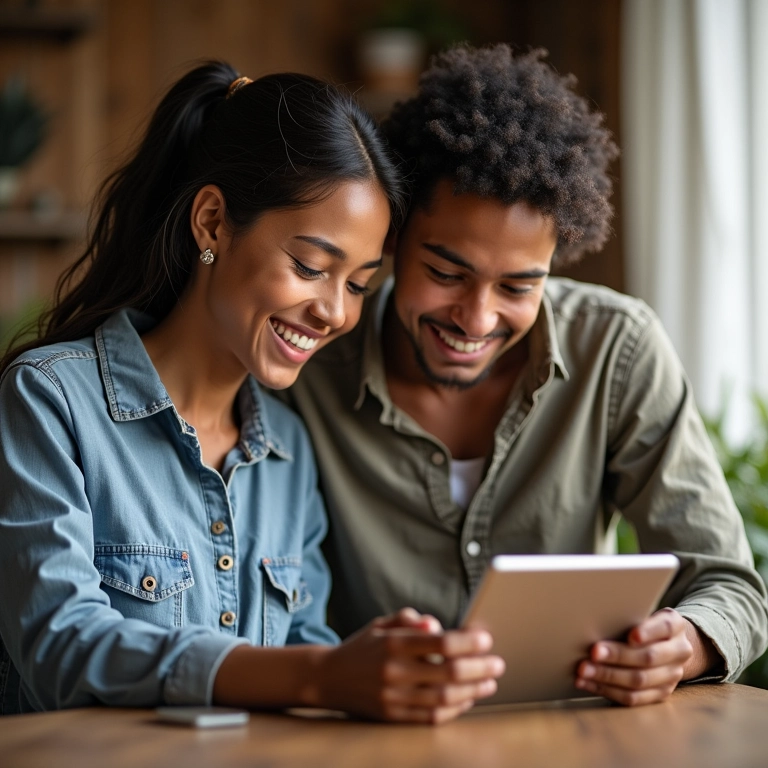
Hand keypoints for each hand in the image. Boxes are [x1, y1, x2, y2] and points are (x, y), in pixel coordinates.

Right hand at [310, 608, 504, 723]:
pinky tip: (467, 699)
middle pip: (448, 673)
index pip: (440, 643)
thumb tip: (436, 625)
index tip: (486, 639)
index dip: (468, 642)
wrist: (328, 678)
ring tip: (489, 683)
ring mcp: (394, 697)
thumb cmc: (363, 647)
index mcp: (393, 643)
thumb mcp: (382, 624)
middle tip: (498, 663)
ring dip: (473, 691)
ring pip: (444, 698)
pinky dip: (455, 709)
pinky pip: (431, 716)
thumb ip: (410, 619)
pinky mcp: (394, 716)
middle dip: (479, 668)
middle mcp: (395, 671)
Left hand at [575, 608, 703, 705]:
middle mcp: (679, 651)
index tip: (631, 636)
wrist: (668, 644)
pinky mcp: (660, 694)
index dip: (648, 632)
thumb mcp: (644, 613)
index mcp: (675, 626)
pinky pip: (633, 698)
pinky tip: (587, 683)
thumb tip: (594, 619)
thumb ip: (628, 616)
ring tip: (584, 671)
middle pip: (648, 657)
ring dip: (607, 676)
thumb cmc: (644, 623)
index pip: (665, 627)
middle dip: (617, 656)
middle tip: (593, 653)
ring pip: (639, 680)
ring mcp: (672, 676)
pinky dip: (607, 690)